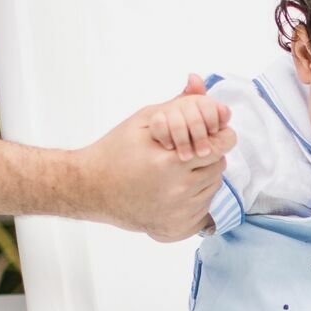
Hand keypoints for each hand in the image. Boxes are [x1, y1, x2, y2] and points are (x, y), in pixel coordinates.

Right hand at [77, 80, 234, 241]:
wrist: (90, 189)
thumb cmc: (115, 151)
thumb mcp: (144, 120)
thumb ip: (177, 103)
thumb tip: (198, 81)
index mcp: (170, 164)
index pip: (220, 147)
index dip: (218, 137)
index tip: (211, 134)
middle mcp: (177, 193)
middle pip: (218, 167)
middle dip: (207, 155)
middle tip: (186, 152)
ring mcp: (178, 215)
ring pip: (212, 188)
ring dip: (202, 176)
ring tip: (177, 170)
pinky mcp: (177, 229)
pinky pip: (203, 209)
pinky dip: (195, 198)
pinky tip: (173, 190)